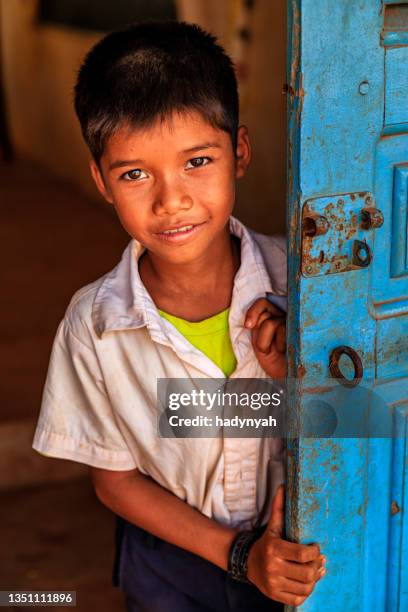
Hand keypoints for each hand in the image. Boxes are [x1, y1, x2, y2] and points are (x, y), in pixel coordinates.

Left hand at [244, 298, 286, 377]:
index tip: (248, 326)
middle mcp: (284, 316)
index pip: (262, 303)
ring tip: (276, 350)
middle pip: (264, 314)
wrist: (288, 374)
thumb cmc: (274, 359)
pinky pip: (282, 329)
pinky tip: (286, 350)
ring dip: (266, 341)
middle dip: (260, 333)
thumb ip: (257, 328)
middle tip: (266, 347)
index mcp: (274, 316)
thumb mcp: (260, 343)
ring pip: (270, 322)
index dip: (253, 312)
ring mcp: (293, 322)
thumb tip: (251, 322)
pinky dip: (279, 343)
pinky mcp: (301, 328)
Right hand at [247, 485, 325, 605]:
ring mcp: (274, 584)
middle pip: (306, 573)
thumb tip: (283, 486)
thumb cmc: (267, 543)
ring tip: (316, 570)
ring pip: (305, 587)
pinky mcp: (275, 596)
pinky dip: (307, 591)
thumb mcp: (273, 526)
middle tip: (320, 560)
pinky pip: (299, 598)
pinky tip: (308, 582)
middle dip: (317, 566)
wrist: (249, 563)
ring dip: (315, 579)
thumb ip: (279, 508)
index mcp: (274, 549)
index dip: (314, 552)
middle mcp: (273, 567)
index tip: (316, 547)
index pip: (301, 554)